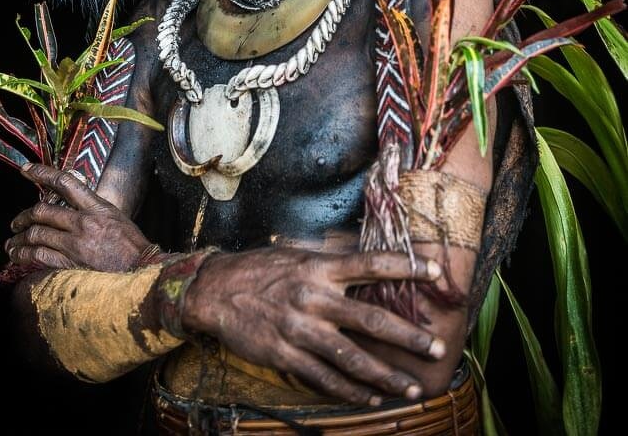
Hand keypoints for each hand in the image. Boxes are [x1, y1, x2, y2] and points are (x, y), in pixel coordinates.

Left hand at [4, 163, 152, 271]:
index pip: (65, 182)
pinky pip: (40, 257)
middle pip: (42, 211)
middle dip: (23, 217)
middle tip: (15, 223)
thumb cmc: (131, 244)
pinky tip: (18, 257)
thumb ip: (91, 209)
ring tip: (12, 244)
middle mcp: (83, 222)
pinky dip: (25, 255)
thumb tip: (70, 205)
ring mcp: (76, 244)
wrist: (142, 269)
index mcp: (96, 206)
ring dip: (19, 239)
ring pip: (37, 235)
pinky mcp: (72, 264)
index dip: (41, 173)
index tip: (25, 170)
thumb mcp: (115, 216)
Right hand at [182, 247, 445, 405]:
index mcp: (319, 266)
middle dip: (406, 335)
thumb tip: (367, 261)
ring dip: (384, 375)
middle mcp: (313, 296)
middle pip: (370, 318)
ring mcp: (299, 328)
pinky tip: (370, 398)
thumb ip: (331, 262)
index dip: (406, 267)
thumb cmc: (261, 270)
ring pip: (351, 357)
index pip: (371, 263)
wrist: (215, 291)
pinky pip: (324, 378)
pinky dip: (350, 390)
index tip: (437, 274)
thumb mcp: (297, 255)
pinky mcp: (284, 355)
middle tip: (435, 348)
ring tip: (410, 388)